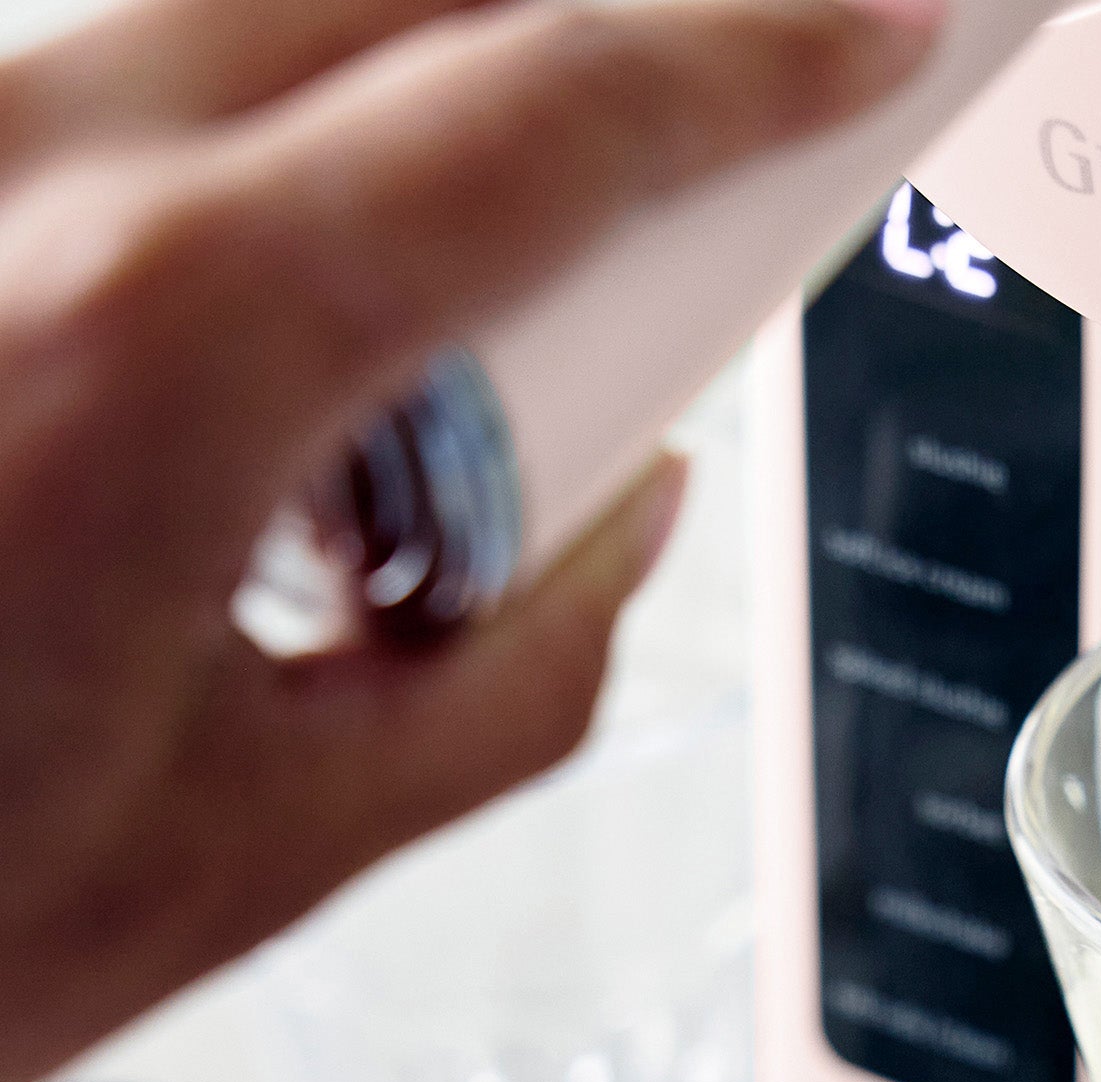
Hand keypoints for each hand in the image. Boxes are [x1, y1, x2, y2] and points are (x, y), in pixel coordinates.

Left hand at [0, 0, 931, 1081]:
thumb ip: (522, 671)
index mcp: (157, 348)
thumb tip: (626, 514)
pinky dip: (258, 180)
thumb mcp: (270, 844)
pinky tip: (257, 396)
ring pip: (251, 24)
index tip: (876, 27)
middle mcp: (3, 170)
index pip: (546, 111)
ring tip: (398, 420)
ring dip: (413, 132)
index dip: (755, 54)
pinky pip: (121, 106)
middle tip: (716, 124)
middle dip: (602, 33)